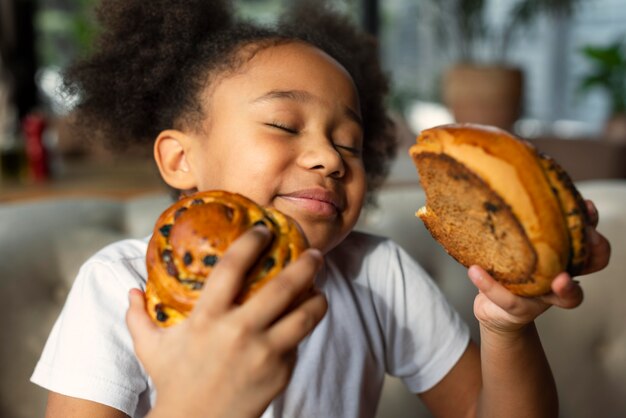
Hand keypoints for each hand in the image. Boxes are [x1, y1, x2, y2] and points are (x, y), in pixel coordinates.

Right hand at [126, 226, 327, 417]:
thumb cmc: (173, 382)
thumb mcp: (151, 348)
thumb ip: (139, 317)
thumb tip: (130, 291)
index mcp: (207, 318)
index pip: (233, 267)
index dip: (251, 242)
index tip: (264, 230)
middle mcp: (239, 332)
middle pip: (283, 287)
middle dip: (305, 264)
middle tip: (314, 253)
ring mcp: (264, 353)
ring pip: (305, 315)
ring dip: (317, 297)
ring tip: (318, 288)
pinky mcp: (280, 372)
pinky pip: (298, 342)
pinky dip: (302, 329)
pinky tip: (301, 321)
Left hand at [467, 199, 610, 334]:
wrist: (492, 309)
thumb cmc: (505, 268)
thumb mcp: (508, 242)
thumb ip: (510, 221)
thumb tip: (495, 178)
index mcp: (560, 255)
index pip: (587, 237)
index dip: (591, 224)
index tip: (585, 207)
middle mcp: (560, 276)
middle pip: (593, 264)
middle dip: (595, 251)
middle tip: (586, 238)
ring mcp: (544, 297)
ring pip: (567, 296)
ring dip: (566, 286)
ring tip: (559, 277)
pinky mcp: (519, 309)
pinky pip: (507, 297)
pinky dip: (489, 284)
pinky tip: (475, 271)